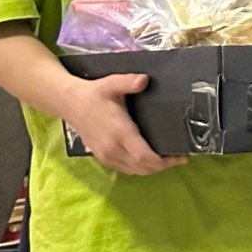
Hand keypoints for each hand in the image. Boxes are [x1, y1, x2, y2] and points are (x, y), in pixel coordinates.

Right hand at [66, 73, 181, 176]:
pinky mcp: (102, 157)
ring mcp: (106, 155)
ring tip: (168, 158)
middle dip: (163, 166)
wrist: (70, 103)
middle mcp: (113, 149)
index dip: (165, 161)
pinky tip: (149, 159)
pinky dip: (139, 168)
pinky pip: (125, 169)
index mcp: (119, 133)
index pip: (144, 157)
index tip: (181, 157)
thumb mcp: (112, 84)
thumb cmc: (94, 93)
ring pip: (134, 171)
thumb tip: (144, 80)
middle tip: (179, 157)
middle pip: (143, 168)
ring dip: (152, 169)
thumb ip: (129, 82)